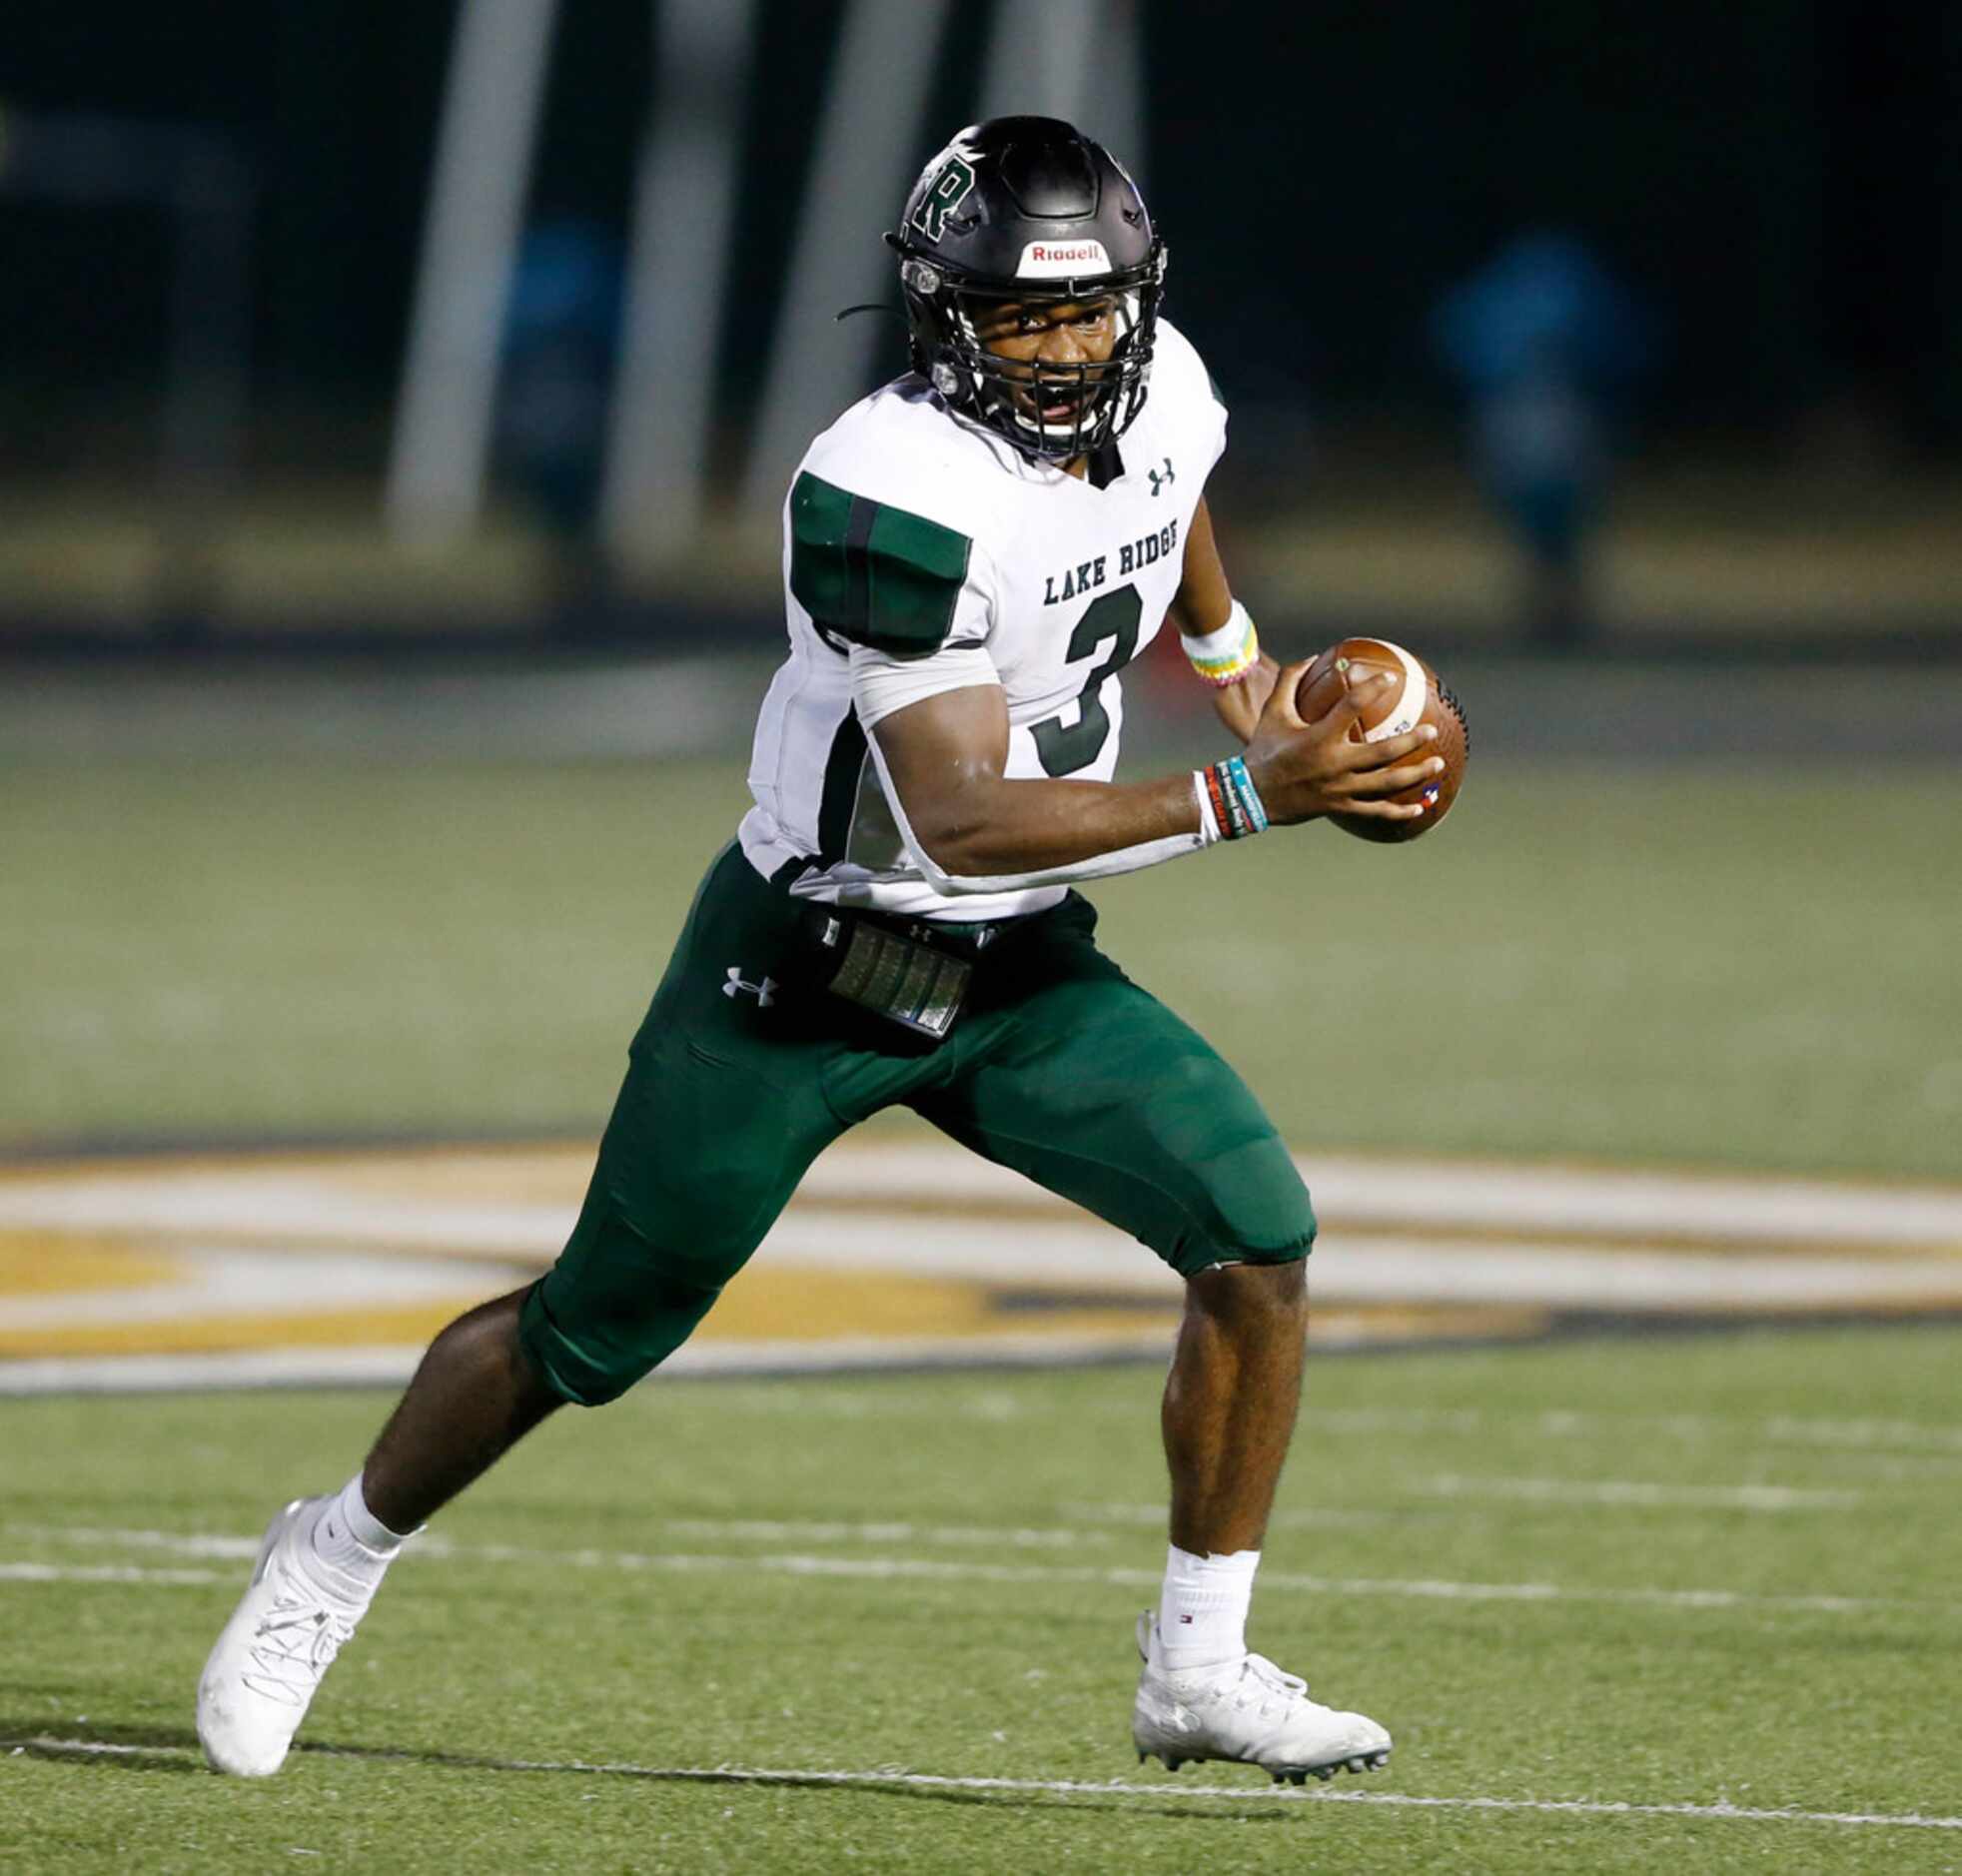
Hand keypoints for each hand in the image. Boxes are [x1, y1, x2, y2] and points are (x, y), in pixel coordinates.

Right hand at [1241, 662, 1443, 827]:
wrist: (1251, 795)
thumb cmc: (1263, 750)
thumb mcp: (1272, 712)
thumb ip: (1289, 681)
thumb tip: (1312, 657)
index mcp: (1319, 737)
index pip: (1353, 707)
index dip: (1374, 688)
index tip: (1392, 678)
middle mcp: (1334, 764)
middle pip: (1383, 752)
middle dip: (1410, 741)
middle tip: (1429, 730)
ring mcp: (1340, 789)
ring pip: (1386, 784)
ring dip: (1415, 775)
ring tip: (1438, 763)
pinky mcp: (1340, 807)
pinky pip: (1375, 811)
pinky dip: (1398, 812)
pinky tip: (1420, 809)